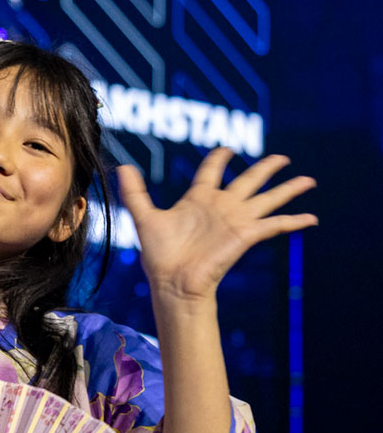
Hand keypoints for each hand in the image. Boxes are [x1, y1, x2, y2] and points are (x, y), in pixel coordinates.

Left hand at [118, 148, 316, 303]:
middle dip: (266, 168)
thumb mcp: (144, 218)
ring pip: (268, 197)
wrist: (172, 284)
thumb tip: (122, 166)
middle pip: (249, 180)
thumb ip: (135, 193)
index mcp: (198, 200)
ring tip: (308, 179)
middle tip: (282, 158)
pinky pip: (275, 225)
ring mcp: (236, 220)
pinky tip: (311, 218)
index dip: (219, 158)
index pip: (212, 171)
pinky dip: (294, 221)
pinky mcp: (246, 235)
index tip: (226, 148)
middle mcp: (221, 207)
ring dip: (288, 188)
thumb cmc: (159, 257)